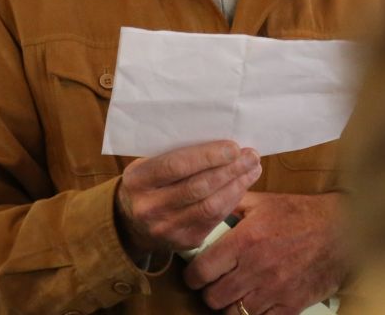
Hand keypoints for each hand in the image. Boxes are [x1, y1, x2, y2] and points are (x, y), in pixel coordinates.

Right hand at [113, 140, 261, 259]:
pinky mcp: (183, 242)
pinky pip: (214, 220)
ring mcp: (166, 229)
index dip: (208, 156)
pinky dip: (232, 200)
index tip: (233, 147)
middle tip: (251, 155)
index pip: (176, 166)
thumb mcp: (149, 164)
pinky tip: (242, 186)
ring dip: (236, 185)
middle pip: (198, 187)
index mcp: (137, 181)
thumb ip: (175, 154)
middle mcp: (149, 208)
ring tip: (253, 169)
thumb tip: (220, 141)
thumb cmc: (149, 182)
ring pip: (210, 206)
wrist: (132, 223)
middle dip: (230, 170)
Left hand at [184, 191, 346, 314]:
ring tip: (234, 292)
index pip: (201, 271)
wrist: (342, 232)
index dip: (192, 275)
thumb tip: (208, 205)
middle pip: (213, 297)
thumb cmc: (301, 214)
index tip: (195, 274)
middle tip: (215, 283)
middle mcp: (256, 268)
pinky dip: (252, 313)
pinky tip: (255, 300)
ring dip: (229, 304)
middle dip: (209, 291)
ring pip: (232, 313)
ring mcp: (273, 291)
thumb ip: (232, 204)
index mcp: (245, 240)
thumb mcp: (264, 201)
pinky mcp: (289, 306)